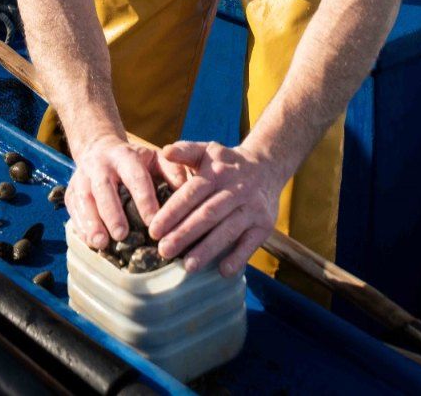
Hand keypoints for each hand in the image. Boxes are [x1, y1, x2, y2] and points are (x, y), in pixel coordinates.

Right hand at [66, 134, 188, 248]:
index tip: (153, 222)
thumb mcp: (156, 158)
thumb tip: (187, 190)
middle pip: (104, 188)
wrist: (99, 149)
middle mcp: (100, 165)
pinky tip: (89, 243)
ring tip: (101, 243)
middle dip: (112, 212)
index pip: (135, 176)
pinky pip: (73, 210)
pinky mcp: (71, 192)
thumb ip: (172, 171)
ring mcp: (82, 178)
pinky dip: (80, 227)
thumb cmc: (135, 161)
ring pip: (84, 199)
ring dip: (91, 222)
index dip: (144, 199)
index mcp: (125, 156)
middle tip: (121, 235)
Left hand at [148, 141, 283, 277]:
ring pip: (228, 230)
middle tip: (164, 251)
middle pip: (208, 214)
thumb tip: (165, 152)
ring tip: (188, 266)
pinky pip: (251, 243)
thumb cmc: (226, 164)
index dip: (172, 212)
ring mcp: (253, 207)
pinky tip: (222, 270)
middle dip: (185, 234)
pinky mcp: (265, 224)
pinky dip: (238, 257)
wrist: (267, 166)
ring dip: (208, 249)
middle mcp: (236, 189)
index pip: (192, 193)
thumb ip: (185, 151)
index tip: (153, 230)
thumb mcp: (206, 150)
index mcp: (217, 172)